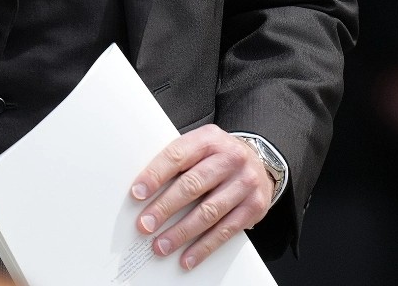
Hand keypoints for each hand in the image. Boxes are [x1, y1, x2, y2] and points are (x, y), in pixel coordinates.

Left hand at [129, 125, 274, 269]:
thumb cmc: (219, 158)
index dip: (156, 175)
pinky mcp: (254, 205)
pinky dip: (204, 247)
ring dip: (181, 232)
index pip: (179, 155)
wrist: (260, 163)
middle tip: (145, 225)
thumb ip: (177, 163)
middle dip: (165, 207)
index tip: (137, 194)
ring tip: (161, 246)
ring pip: (209, 211)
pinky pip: (226, 230)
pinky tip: (188, 257)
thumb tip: (142, 192)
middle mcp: (231, 158)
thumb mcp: (201, 148)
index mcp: (211, 139)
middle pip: (193, 185)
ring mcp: (245, 182)